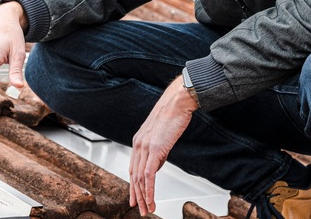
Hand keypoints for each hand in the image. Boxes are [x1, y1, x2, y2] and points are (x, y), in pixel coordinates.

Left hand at [128, 77, 198, 215]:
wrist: (177, 102)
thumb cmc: (172, 115)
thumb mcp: (161, 136)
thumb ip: (157, 151)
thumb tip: (156, 164)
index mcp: (138, 141)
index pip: (133, 168)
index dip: (133, 185)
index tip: (135, 197)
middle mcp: (138, 145)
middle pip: (134, 176)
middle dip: (136, 195)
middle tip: (139, 209)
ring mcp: (145, 147)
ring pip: (140, 178)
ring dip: (143, 197)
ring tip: (147, 209)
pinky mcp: (154, 149)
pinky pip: (149, 175)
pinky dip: (149, 190)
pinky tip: (151, 199)